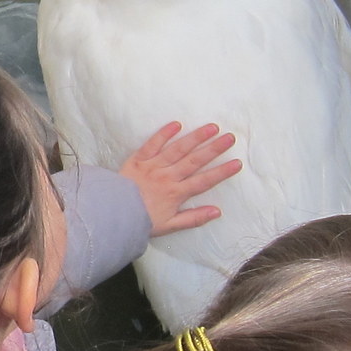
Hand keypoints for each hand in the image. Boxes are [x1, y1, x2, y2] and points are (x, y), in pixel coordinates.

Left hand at [119, 121, 240, 236]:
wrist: (113, 214)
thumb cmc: (141, 221)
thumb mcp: (169, 225)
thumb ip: (193, 218)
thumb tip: (217, 211)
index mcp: (176, 194)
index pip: (204, 181)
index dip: (221, 172)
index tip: (237, 163)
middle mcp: (167, 177)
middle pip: (195, 161)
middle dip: (214, 149)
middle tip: (230, 137)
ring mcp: (153, 166)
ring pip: (178, 149)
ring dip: (196, 137)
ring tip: (211, 127)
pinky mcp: (138, 159)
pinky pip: (152, 144)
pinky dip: (164, 134)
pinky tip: (177, 124)